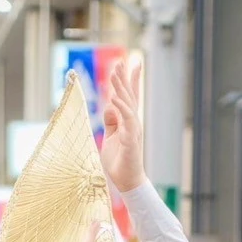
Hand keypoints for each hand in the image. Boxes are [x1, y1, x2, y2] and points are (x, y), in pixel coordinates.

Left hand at [100, 60, 144, 193]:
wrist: (127, 180)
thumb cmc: (119, 160)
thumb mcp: (111, 137)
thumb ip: (111, 122)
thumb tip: (108, 106)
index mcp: (127, 121)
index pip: (129, 97)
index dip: (129, 80)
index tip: (128, 64)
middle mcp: (132, 122)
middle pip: (128, 95)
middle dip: (124, 78)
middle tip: (119, 61)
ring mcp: (133, 129)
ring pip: (127, 103)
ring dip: (120, 88)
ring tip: (114, 73)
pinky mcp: (131, 139)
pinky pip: (127, 120)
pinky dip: (121, 108)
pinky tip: (114, 98)